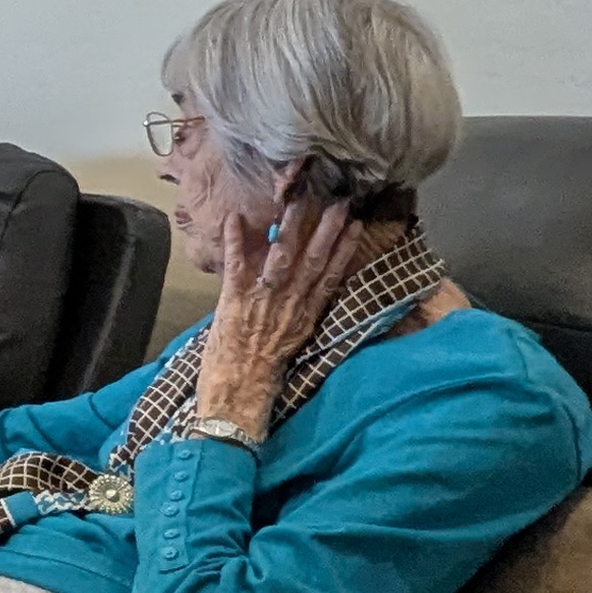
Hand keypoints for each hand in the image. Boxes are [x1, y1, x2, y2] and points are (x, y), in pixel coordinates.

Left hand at [194, 188, 360, 438]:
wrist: (240, 392)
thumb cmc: (263, 369)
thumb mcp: (292, 338)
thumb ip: (299, 310)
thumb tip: (308, 286)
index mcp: (306, 314)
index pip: (331, 276)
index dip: (345, 249)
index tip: (357, 224)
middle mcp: (290, 305)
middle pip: (314, 261)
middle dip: (327, 230)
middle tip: (339, 200)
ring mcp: (264, 301)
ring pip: (282, 258)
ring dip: (290, 228)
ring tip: (297, 201)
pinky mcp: (235, 301)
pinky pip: (237, 265)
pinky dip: (235, 241)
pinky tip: (234, 217)